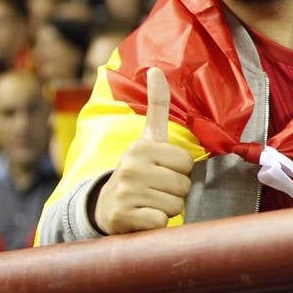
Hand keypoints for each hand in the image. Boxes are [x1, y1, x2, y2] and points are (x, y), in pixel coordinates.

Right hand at [93, 68, 193, 234]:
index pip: (186, 162)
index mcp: (141, 147)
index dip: (180, 171)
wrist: (106, 206)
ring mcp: (125, 193)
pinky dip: (156, 223)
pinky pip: (161, 221)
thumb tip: (156, 69)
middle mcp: (130, 167)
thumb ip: (157, 105)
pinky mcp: (123, 217)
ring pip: (175, 205)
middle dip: (175, 191)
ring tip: (148, 202)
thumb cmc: (138, 170)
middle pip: (184, 184)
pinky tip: (141, 217)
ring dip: (167, 208)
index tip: (161, 170)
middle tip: (155, 190)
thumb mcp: (148, 138)